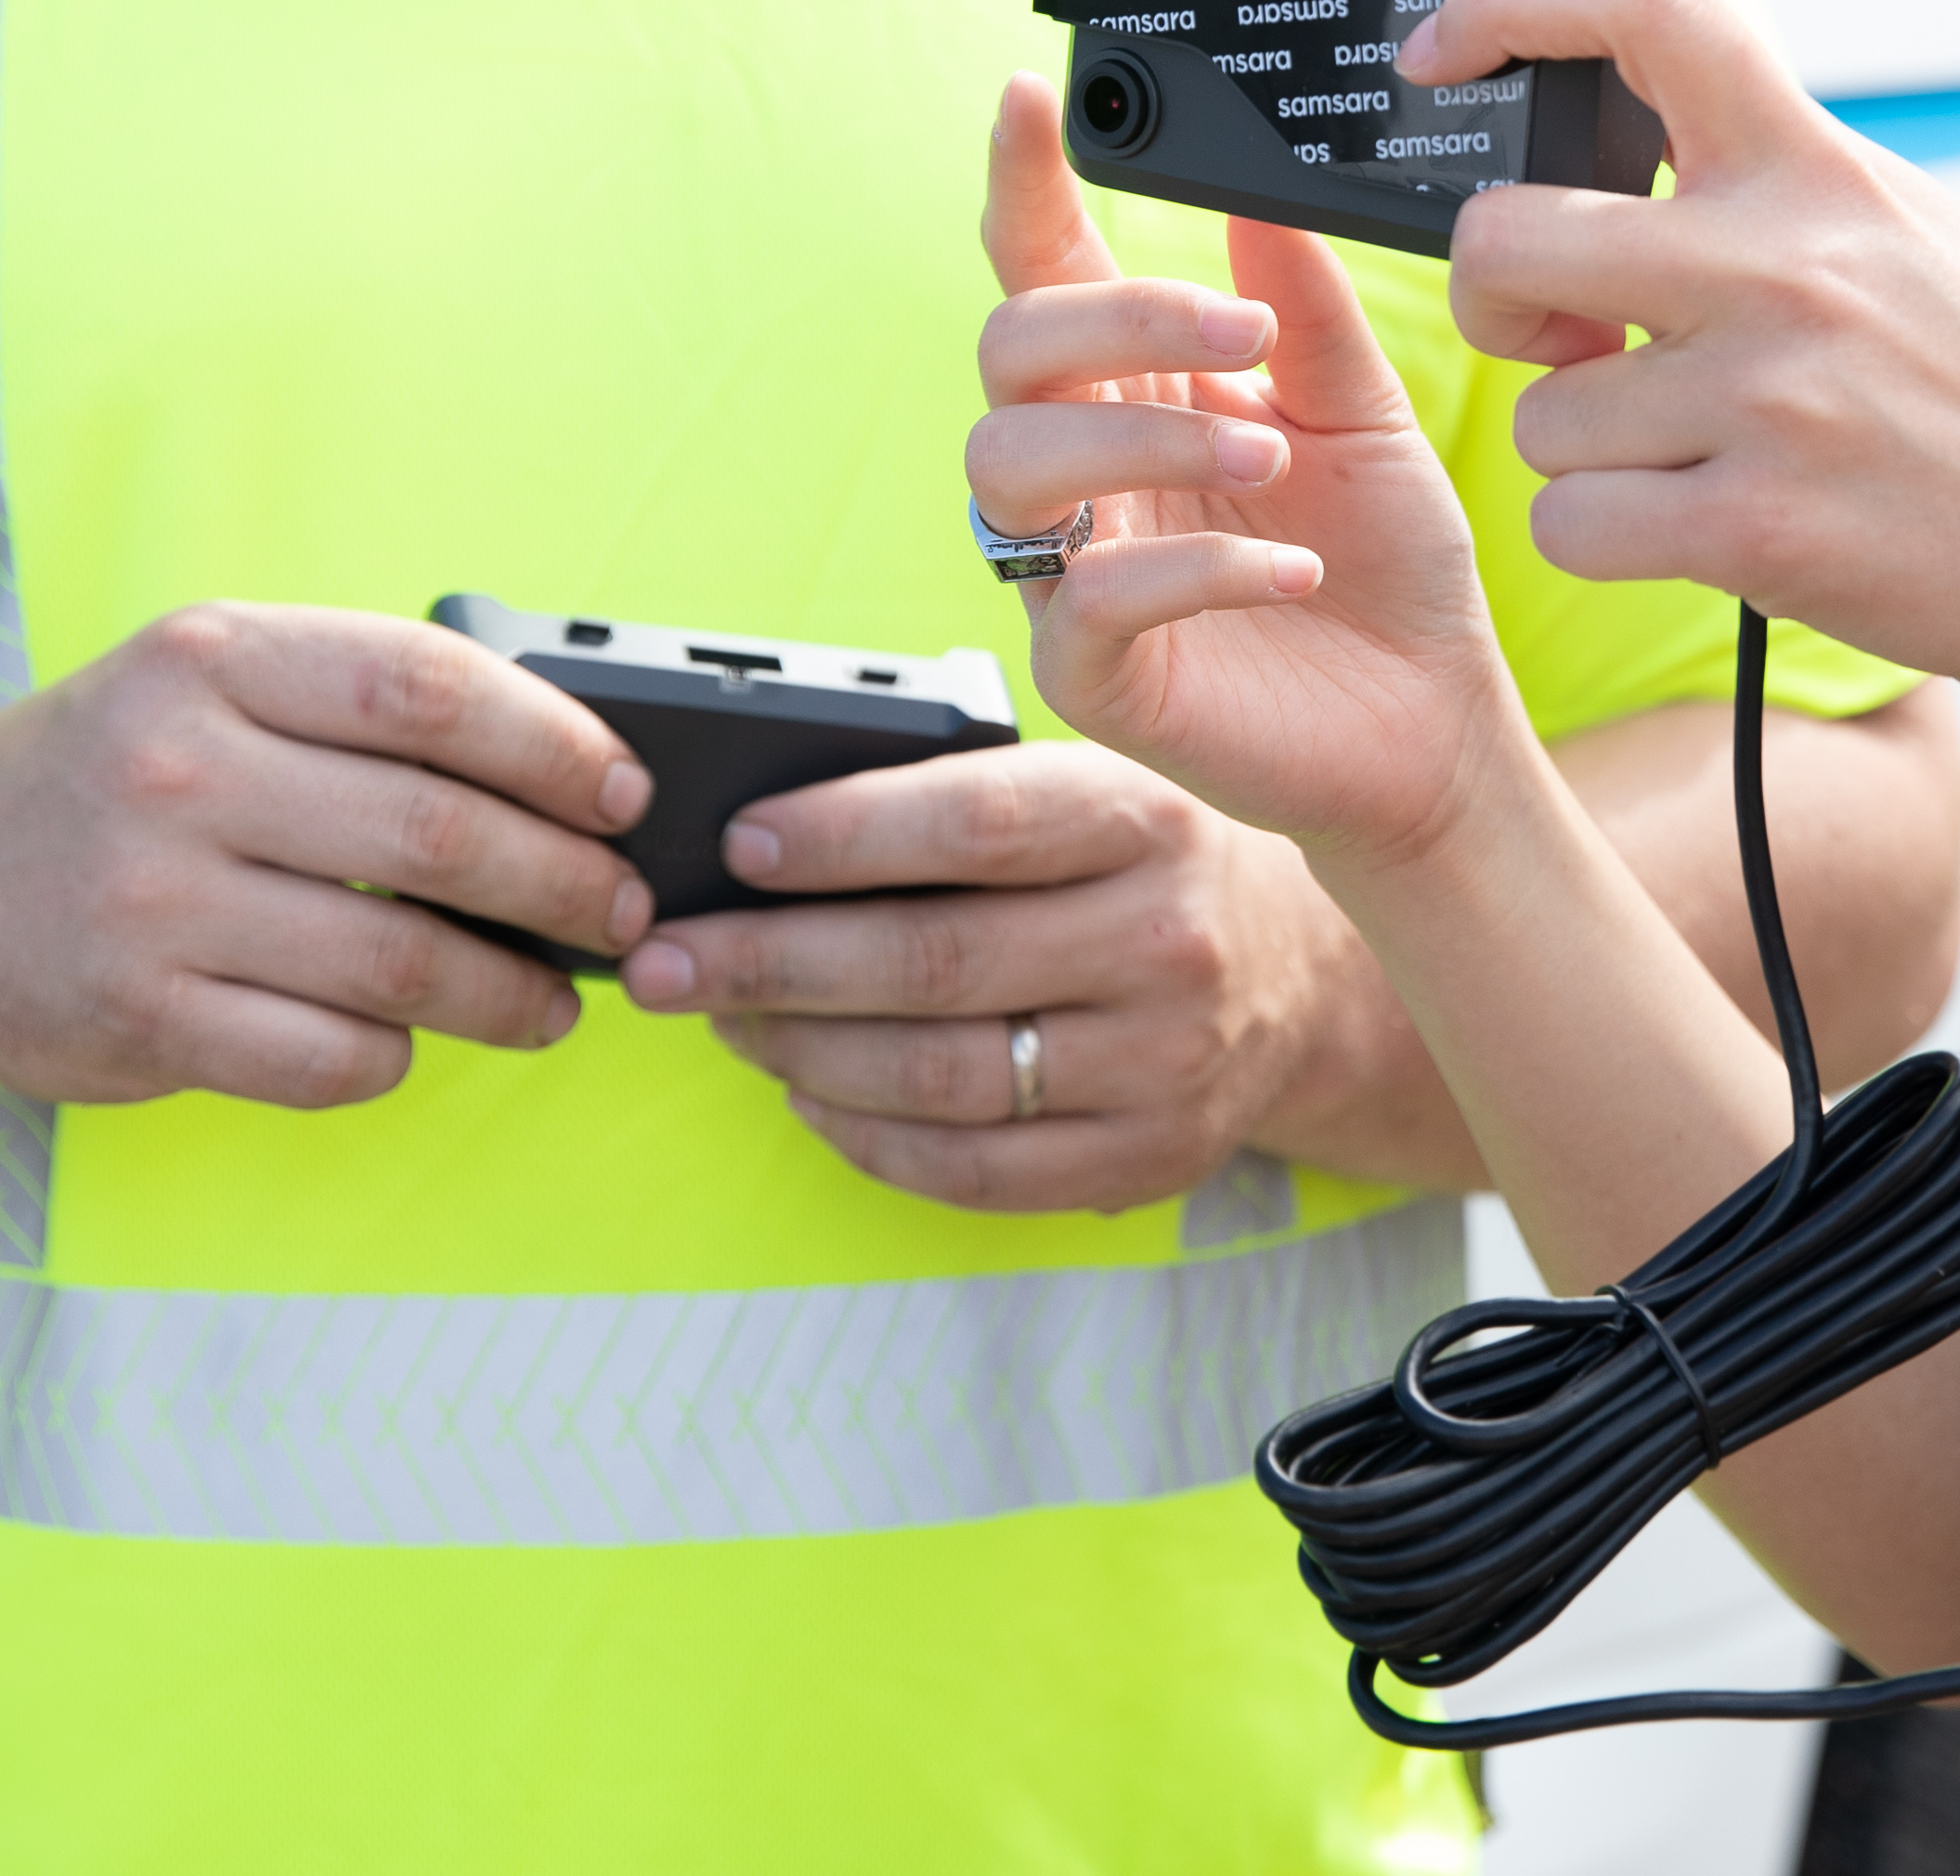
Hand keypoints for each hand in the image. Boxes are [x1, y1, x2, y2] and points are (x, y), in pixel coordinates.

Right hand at [0, 603, 653, 1112]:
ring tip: (556, 997)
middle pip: (439, 834)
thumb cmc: (103, 774)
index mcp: (212, 661)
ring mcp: (155, 905)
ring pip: (400, 963)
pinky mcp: (141, 1023)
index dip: (553, 744)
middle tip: (619, 908)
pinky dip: (397, 1054)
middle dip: (565, 881)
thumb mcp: (204, 683)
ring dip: (512, 992)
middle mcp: (180, 771)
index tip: (624, 790)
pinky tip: (414, 1037)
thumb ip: (353, 704)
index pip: (428, 689)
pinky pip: (328, 1057)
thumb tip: (564, 769)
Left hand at [619, 742, 1371, 1212]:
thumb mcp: (1087, 790)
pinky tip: (805, 1093)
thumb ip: (956, 801)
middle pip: (933, 963)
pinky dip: (867, 1136)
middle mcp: (1166, 942)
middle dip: (771, 962)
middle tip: (666, 959)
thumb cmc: (1137, 863)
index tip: (733, 847)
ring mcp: (1164, 1065)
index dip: (841, 837)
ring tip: (722, 1020)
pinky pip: (973, 1168)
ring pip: (940, 1076)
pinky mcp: (1148, 1161)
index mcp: (1143, 819)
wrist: (1294, 976)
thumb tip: (761, 844)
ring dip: (801, 1051)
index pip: (972, 823)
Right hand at [953, 75, 1542, 869]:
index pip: (1048, 270)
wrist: (1435, 723)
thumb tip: (1262, 187)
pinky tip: (1291, 569)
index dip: (1023, 182)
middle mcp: (1083, 471)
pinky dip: (1191, 568)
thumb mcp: (1363, 412)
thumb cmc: (1387, 565)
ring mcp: (1069, 573)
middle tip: (1241, 332)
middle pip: (1010, 350)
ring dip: (1144, 437)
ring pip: (1012, 464)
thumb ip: (1303, 307)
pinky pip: (1087, 600)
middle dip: (1116, 319)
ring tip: (1267, 451)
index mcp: (1133, 390)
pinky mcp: (1090, 678)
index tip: (1031, 96)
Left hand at [1410, 0, 1959, 707]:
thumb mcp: (1902, 228)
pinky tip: (1696, 524)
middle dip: (1494, 293)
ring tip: (1695, 452)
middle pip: (1509, 235)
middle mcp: (1784, 267)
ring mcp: (1769, 401)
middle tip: (1553, 330)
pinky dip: (1606, 536)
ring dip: (1585, 450)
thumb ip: (1765, 183)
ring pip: (1540, 416)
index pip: (1649, 7)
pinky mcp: (1758, 529)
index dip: (1515, 0)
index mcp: (1816, 169)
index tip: (1446, 44)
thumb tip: (1616, 145)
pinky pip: (1571, 524)